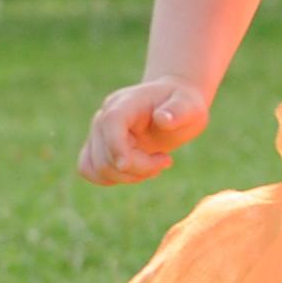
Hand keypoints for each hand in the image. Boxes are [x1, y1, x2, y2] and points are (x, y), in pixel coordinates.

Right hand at [79, 77, 211, 183]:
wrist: (173, 106)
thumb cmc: (183, 105)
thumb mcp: (190, 106)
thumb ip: (179, 111)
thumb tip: (163, 119)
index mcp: (125, 103)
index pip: (110, 123)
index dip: (115, 146)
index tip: (128, 165)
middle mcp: (104, 117)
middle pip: (105, 155)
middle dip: (138, 168)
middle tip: (166, 161)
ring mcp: (99, 134)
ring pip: (97, 168)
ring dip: (128, 177)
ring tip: (155, 166)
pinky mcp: (99, 149)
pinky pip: (91, 171)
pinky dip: (115, 179)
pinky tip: (140, 172)